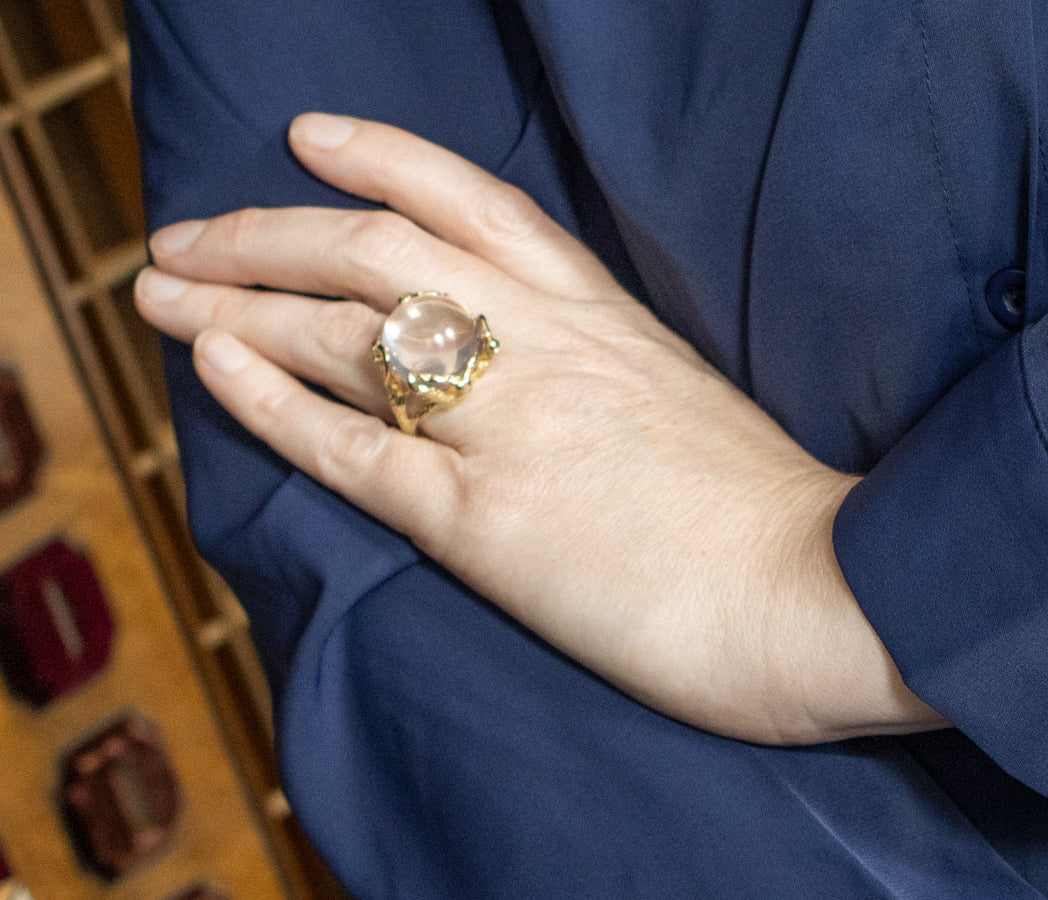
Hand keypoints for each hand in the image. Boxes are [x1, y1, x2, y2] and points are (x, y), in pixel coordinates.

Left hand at [137, 113, 946, 743]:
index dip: (382, 157)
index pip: (474, 201)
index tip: (310, 136)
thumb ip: (607, 368)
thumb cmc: (771, 510)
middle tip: (186, 234)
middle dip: (266, 231)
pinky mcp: (486, 523)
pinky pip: (354, 449)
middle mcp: (546, 348)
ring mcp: (511, 428)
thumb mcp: (685, 401)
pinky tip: (210, 367)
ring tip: (158, 290)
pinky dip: (271, 402)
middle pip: (378, 252)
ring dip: (235, 303)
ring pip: (344, 337)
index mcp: (602, 316)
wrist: (824, 593)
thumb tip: (538, 370)